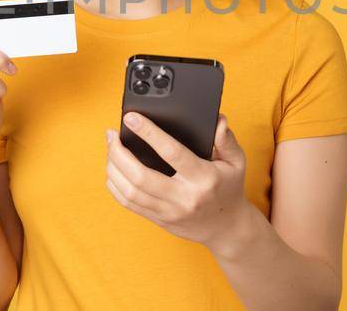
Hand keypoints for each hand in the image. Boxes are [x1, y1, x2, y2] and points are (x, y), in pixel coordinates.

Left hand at [104, 112, 253, 250]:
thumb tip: (218, 121)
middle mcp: (184, 197)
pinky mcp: (159, 220)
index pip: (171, 152)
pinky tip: (113, 170)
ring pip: (130, 191)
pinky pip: (129, 204)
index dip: (148, 133)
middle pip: (140, 176)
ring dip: (113, 168)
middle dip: (119, 153)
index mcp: (203, 178)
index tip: (131, 118)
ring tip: (110, 149)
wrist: (227, 227)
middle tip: (112, 135)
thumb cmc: (229, 188)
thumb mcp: (236, 162)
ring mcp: (169, 211)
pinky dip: (115, 185)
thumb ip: (226, 140)